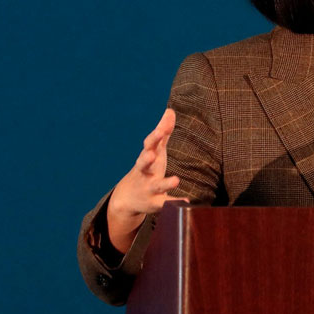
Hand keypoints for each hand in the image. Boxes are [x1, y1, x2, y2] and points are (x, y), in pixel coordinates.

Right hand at [104, 109, 186, 253]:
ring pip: (155, 185)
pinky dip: (173, 202)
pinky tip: (185, 201)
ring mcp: (148, 187)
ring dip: (164, 183)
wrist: (128, 198)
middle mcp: (144, 172)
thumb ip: (163, 132)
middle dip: (146, 158)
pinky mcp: (154, 203)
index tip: (162, 129)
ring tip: (175, 180)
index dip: (154, 137)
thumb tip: (170, 110)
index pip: (148, 145)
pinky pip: (164, 203)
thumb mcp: (155, 151)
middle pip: (143, 163)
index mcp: (146, 157)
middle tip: (151, 154)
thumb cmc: (147, 169)